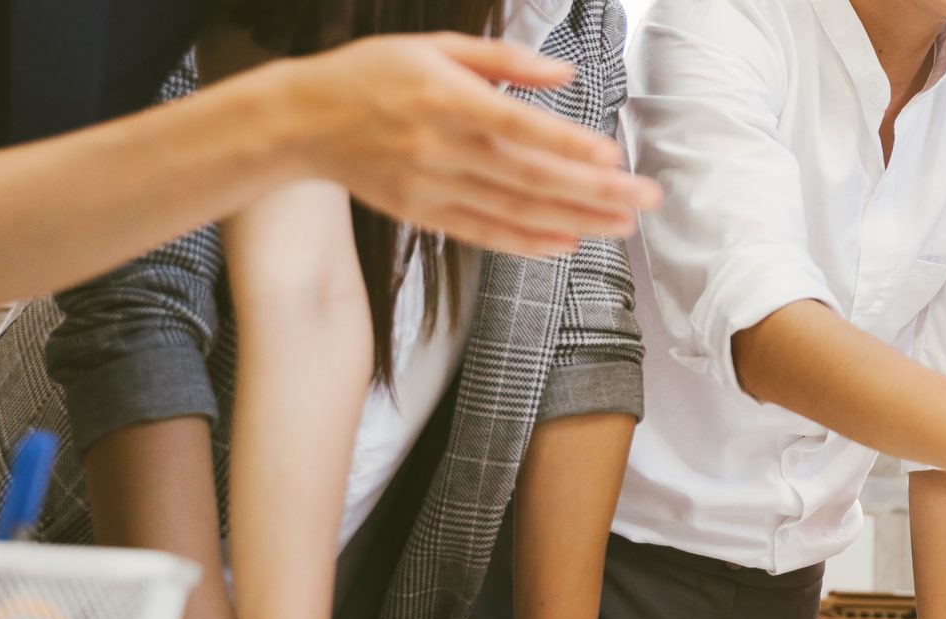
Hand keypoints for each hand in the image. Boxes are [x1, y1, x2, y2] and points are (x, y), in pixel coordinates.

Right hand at [245, 33, 661, 256]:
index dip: (566, 144)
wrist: (300, 121)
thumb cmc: (372, 75)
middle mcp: (439, 147)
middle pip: (528, 175)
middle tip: (645, 199)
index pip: (517, 127)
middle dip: (593, 191)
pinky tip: (567, 243)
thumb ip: (504, 61)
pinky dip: (527, 241)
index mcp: (445, 99)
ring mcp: (430, 186)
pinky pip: (483, 233)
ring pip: (513, 210)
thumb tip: (566, 74)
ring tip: (622, 225)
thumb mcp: (434, 48)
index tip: (612, 156)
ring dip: (574, 220)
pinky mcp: (422, 212)